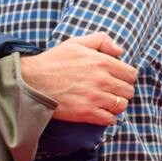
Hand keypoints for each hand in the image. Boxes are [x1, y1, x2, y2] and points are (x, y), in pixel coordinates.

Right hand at [19, 32, 137, 126]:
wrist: (30, 81)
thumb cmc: (53, 61)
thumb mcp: (76, 43)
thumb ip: (101, 40)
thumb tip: (120, 51)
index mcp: (101, 62)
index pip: (131, 74)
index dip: (126, 77)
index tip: (118, 79)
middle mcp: (101, 80)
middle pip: (129, 91)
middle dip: (122, 91)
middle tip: (111, 91)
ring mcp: (94, 98)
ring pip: (121, 106)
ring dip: (116, 105)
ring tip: (106, 102)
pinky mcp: (86, 113)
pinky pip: (110, 120)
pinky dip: (108, 118)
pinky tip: (100, 112)